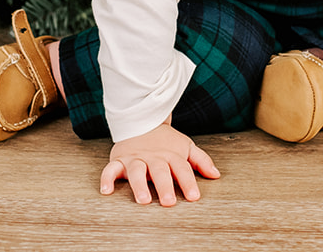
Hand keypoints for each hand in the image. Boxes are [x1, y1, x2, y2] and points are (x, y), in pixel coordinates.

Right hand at [100, 123, 219, 205]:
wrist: (141, 121)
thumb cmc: (165, 142)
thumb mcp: (185, 147)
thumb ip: (200, 160)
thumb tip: (216, 174)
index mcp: (171, 155)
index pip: (182, 169)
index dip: (188, 182)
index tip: (194, 197)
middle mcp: (153, 157)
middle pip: (160, 171)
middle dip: (164, 186)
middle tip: (168, 201)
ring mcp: (136, 158)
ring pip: (136, 171)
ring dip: (139, 185)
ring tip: (143, 199)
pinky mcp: (119, 160)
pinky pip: (111, 169)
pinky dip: (107, 179)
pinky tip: (106, 191)